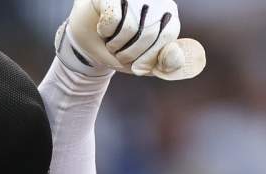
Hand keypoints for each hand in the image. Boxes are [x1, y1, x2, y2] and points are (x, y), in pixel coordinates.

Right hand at [55, 0, 204, 79]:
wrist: (90, 37)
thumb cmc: (122, 48)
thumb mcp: (144, 62)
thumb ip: (164, 63)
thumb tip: (175, 56)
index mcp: (168, 14)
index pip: (167, 35)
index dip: (150, 57)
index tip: (137, 68)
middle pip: (148, 33)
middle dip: (130, 55)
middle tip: (120, 55)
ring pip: (129, 27)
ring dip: (115, 45)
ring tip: (112, 42)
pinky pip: (112, 18)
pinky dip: (105, 31)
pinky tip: (103, 28)